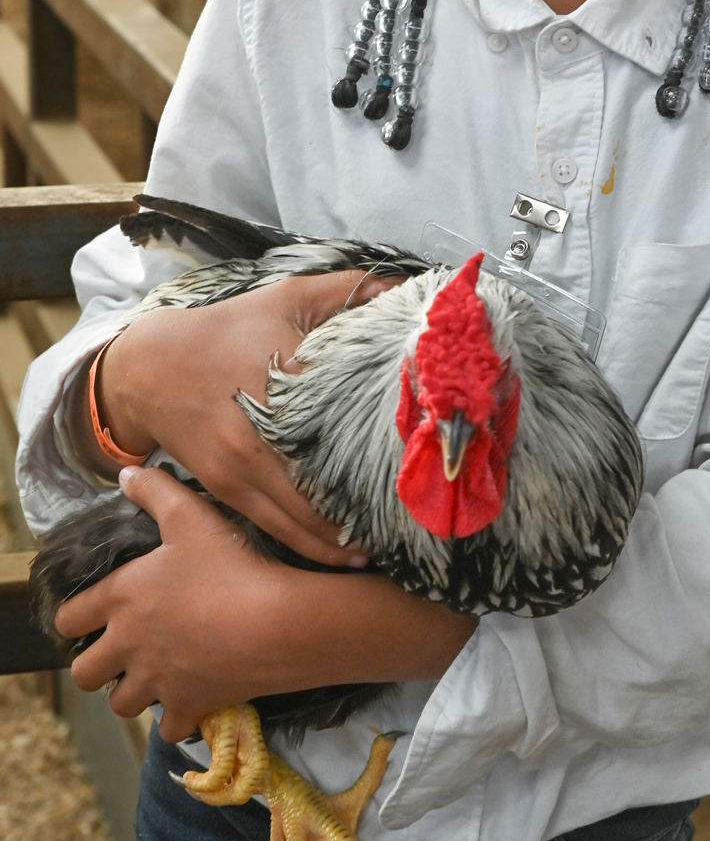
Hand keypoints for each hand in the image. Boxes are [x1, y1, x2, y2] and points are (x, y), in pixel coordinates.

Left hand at [56, 468, 476, 741]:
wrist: (274, 622)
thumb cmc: (229, 564)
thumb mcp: (190, 514)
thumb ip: (154, 490)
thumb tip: (127, 473)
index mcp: (123, 599)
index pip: (70, 618)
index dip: (77, 617)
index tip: (91, 614)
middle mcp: (130, 647)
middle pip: (85, 674)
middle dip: (98, 664)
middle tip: (122, 649)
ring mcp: (158, 682)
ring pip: (121, 704)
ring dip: (133, 691)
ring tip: (154, 673)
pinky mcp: (190, 707)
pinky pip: (169, 729)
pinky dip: (176, 718)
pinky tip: (191, 698)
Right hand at [80, 270, 398, 564]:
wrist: (152, 367)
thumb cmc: (229, 329)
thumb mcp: (287, 296)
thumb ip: (347, 289)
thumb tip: (404, 284)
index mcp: (288, 380)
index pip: (349, 421)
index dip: (388, 448)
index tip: (426, 464)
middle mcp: (265, 432)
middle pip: (329, 486)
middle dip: (373, 511)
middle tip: (418, 526)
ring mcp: (243, 467)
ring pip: (303, 520)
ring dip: (344, 542)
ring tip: (388, 551)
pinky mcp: (228, 489)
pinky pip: (276, 527)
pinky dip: (310, 545)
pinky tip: (343, 555)